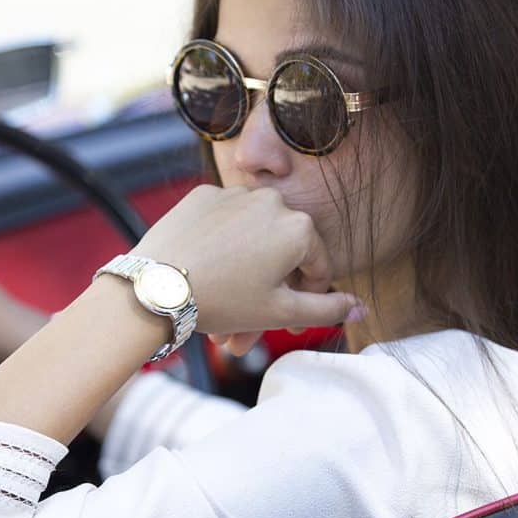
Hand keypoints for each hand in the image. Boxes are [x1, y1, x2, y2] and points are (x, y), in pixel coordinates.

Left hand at [135, 185, 361, 336]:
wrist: (156, 287)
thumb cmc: (223, 301)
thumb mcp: (281, 312)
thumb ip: (328, 308)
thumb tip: (361, 306)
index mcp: (299, 227)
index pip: (319, 267)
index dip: (308, 300)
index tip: (288, 323)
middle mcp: (272, 200)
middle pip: (283, 252)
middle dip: (271, 291)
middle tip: (252, 325)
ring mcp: (235, 193)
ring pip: (252, 237)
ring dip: (247, 270)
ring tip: (227, 307)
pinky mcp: (202, 194)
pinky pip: (224, 221)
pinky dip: (222, 246)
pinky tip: (208, 272)